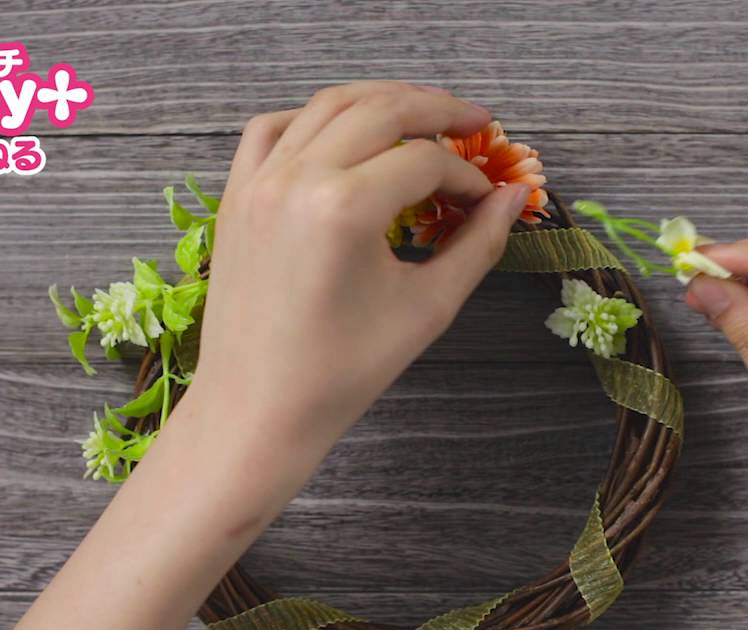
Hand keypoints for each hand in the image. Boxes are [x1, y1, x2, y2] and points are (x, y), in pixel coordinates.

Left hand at [193, 81, 528, 451]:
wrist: (257, 410)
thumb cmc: (343, 373)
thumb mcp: (426, 308)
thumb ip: (476, 244)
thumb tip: (512, 198)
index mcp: (343, 208)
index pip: (425, 162)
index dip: (467, 176)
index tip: (486, 199)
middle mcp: (296, 179)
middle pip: (381, 110)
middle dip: (437, 111)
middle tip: (476, 122)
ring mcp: (257, 182)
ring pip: (327, 105)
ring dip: (380, 100)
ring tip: (421, 114)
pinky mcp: (236, 195)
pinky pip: (272, 128)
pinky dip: (313, 118)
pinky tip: (344, 134)